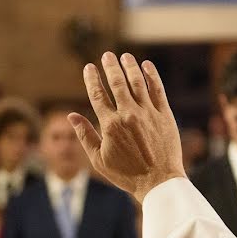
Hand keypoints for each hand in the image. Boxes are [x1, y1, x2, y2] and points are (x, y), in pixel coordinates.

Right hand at [69, 52, 185, 202]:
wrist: (158, 182)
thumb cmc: (127, 174)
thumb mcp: (99, 160)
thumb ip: (85, 135)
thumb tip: (71, 115)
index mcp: (110, 125)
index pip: (98, 95)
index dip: (92, 79)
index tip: (89, 68)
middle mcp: (129, 115)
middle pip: (117, 83)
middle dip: (111, 66)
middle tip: (107, 55)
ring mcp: (148, 114)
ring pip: (138, 82)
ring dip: (130, 66)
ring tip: (125, 57)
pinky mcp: (165, 115)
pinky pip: (157, 90)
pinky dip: (151, 76)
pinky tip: (147, 66)